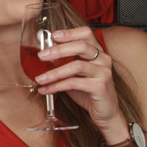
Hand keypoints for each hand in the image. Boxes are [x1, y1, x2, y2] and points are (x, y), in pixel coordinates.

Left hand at [33, 27, 130, 144]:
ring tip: (40, 78)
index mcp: (98, 53)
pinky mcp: (100, 86)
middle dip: (59, 50)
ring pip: (76, 65)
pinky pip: (74, 83)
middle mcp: (103, 59)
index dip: (70, 33)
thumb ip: (65, 64)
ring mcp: (103, 72)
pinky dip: (57, 86)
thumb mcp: (76, 75)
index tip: (54, 35)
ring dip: (55, 72)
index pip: (86, 34)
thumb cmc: (90, 93)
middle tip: (42, 55)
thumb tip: (44, 58)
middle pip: (81, 46)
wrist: (106, 113)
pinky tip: (46, 90)